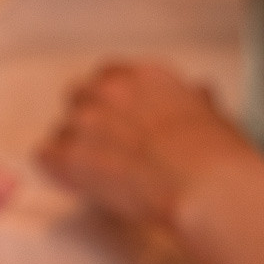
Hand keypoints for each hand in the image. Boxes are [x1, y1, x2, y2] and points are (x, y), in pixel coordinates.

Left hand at [39, 62, 257, 226]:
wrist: (207, 187)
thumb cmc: (218, 158)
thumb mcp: (213, 114)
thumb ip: (194, 100)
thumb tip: (198, 93)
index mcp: (144, 76)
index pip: (108, 77)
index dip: (111, 104)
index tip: (117, 122)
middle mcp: (109, 90)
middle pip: (77, 97)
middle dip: (88, 122)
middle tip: (105, 150)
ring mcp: (86, 121)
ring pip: (61, 131)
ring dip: (74, 150)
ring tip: (98, 176)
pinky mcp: (70, 155)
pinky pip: (45, 157)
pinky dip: (56, 171)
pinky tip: (75, 183)